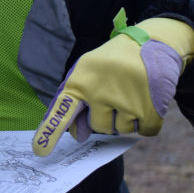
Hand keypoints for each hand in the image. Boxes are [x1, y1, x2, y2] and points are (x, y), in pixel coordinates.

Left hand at [32, 11, 193, 155]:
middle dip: (108, 115)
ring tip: (133, 92)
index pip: (62, 110)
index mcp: (81, 81)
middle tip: (117, 92)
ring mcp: (125, 102)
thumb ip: (78, 102)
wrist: (154, 41)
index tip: (39, 150)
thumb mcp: (90, 71)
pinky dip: (147, 121)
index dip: (51, 131)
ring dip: (128, 117)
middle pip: (99, 127)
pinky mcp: (150, 109)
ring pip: (122, 130)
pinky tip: (147, 100)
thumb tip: (78, 136)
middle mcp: (100, 92)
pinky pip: (145, 131)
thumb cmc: (114, 62)